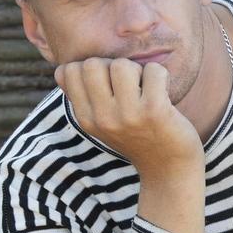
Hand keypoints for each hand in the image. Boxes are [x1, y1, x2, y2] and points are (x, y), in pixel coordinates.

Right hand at [54, 57, 202, 174]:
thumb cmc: (137, 137)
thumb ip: (82, 98)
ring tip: (145, 88)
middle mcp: (103, 118)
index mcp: (86, 119)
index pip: (67, 71)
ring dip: (137, 70)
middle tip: (128, 84)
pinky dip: (160, 75)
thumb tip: (62, 69)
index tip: (107, 82)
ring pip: (121, 65)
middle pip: (91, 64)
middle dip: (112, 66)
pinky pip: (152, 70)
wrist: (169, 169)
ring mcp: (128, 115)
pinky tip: (163, 92)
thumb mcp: (102, 124)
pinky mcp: (155, 111)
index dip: (88, 68)